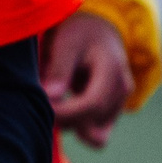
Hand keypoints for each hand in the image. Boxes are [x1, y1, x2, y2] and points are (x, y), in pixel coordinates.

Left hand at [43, 11, 134, 148]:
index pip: (93, 104)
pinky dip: (76, 126)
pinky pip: (96, 130)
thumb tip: (51, 96)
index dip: (66, 112)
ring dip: (70, 126)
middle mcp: (121, 90)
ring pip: (96, 132)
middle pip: (94, 121)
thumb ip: (59, 69)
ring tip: (49, 107)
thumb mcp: (65, 44)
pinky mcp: (111, 110)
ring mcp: (119, 102)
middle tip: (40, 108)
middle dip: (65, 120)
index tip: (43, 108)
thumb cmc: (78, 33)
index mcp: (112, 71)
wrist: (98, 30)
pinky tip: (59, 113)